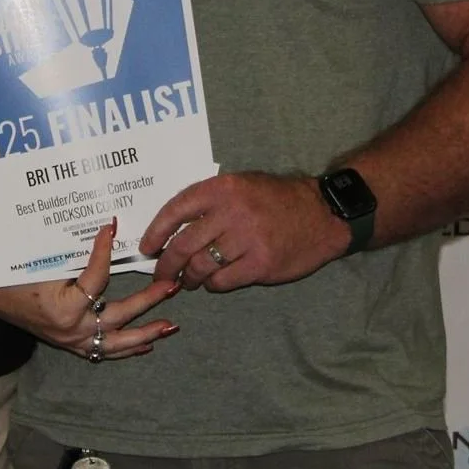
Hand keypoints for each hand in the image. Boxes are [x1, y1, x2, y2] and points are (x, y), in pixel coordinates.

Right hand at [0, 220, 179, 360]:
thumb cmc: (12, 275)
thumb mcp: (44, 261)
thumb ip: (76, 255)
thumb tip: (107, 232)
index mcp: (65, 307)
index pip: (97, 277)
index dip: (106, 251)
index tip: (113, 228)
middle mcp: (72, 329)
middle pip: (120, 316)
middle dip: (149, 301)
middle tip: (171, 286)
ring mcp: (71, 340)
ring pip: (117, 343)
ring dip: (145, 333)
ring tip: (170, 326)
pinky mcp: (69, 344)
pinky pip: (103, 351)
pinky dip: (126, 348)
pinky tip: (145, 344)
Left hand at [140, 172, 349, 291]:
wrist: (321, 213)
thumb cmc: (276, 198)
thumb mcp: (241, 184)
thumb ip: (210, 201)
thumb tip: (174, 227)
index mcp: (222, 188)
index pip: (176, 209)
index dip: (156, 231)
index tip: (147, 247)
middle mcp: (232, 212)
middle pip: (184, 244)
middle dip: (167, 264)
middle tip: (162, 275)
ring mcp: (247, 239)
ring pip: (201, 266)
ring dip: (189, 278)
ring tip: (188, 281)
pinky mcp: (261, 264)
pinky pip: (224, 280)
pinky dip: (214, 284)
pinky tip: (214, 282)